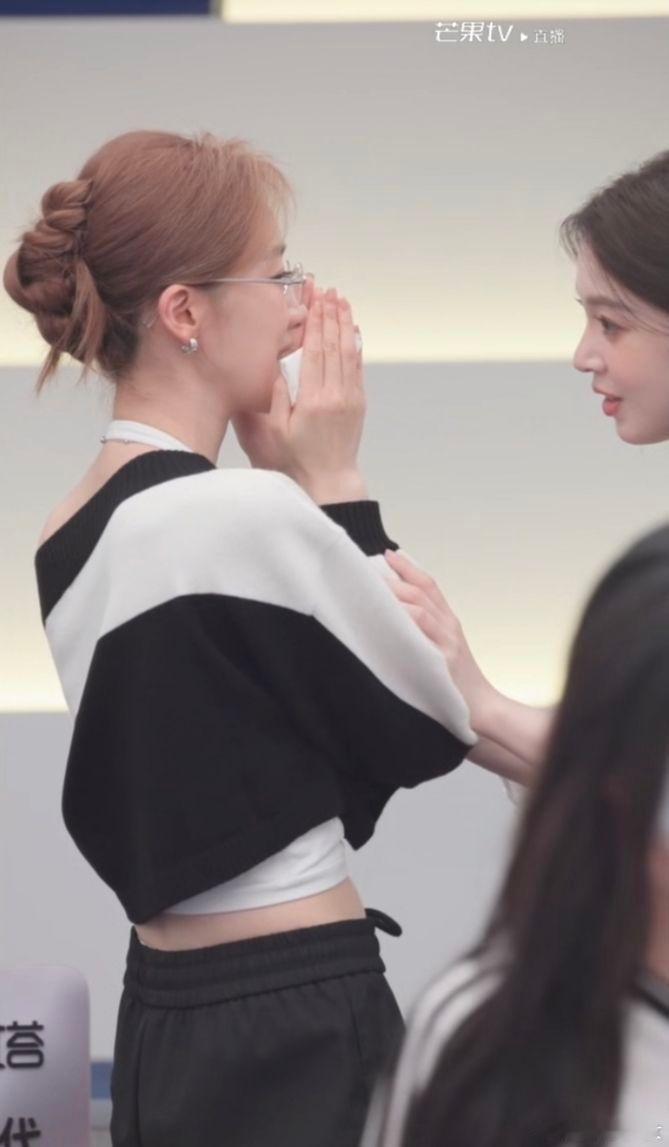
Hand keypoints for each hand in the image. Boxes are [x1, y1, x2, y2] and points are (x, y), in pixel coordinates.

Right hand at [232, 286, 366, 500]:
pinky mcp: (357, 404)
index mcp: (313, 400)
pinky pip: (357, 367)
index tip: (314, 298)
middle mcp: (336, 395)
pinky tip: (353, 330)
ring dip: (345, 324)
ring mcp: (350, 399)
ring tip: (341, 301)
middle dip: (331, 314)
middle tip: (328, 290)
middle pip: (334, 344)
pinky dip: (355, 345)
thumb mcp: (272, 432)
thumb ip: (274, 397)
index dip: (315, 321)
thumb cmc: (293, 461)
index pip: (315, 350)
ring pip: (349, 352)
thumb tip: (275, 364)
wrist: (327, 483)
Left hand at [383, 548, 497, 729]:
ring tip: (371, 588)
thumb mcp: (442, 647)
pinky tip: (387, 617)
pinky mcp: (443, 661)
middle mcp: (450, 626)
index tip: (387, 554)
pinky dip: (405, 621)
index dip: (409, 566)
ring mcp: (447, 643)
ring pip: (420, 608)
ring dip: (395, 596)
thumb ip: (422, 629)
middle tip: (367, 569)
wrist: (480, 708)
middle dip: (394, 578)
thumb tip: (391, 613)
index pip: (429, 585)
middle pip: (421, 592)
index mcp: (449, 621)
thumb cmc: (455, 681)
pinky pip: (421, 635)